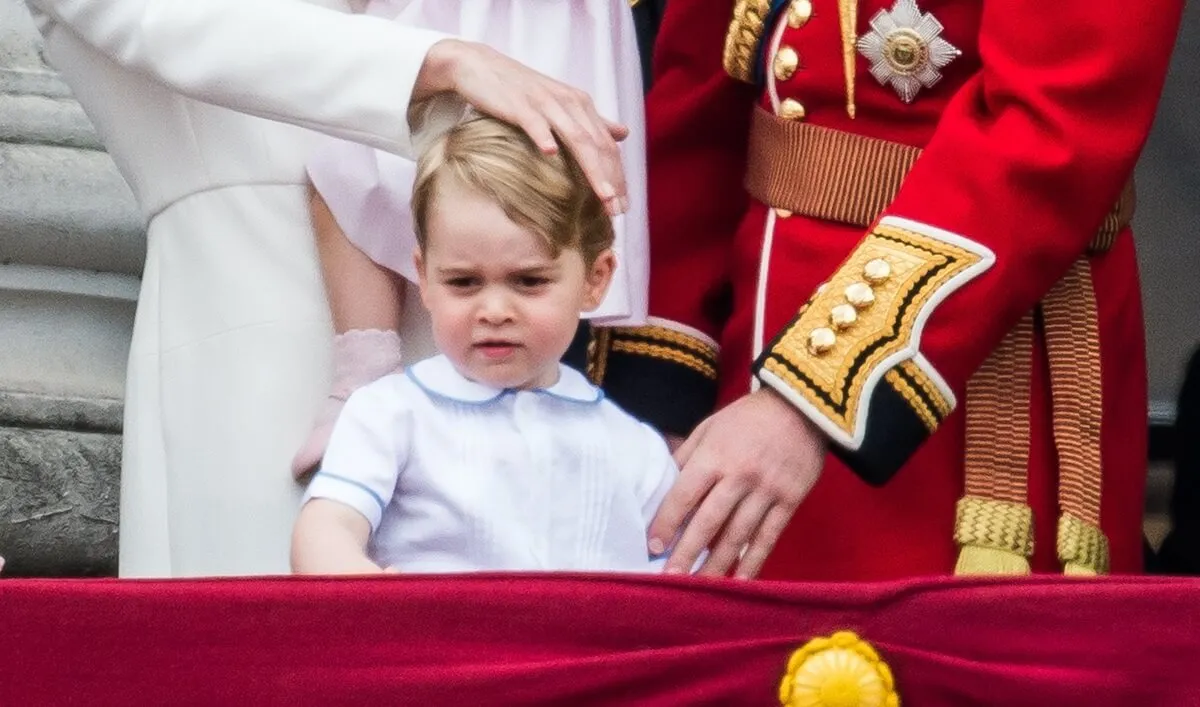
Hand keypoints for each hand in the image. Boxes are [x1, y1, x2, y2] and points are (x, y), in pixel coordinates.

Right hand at [415, 40, 628, 214]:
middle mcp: (569, 102)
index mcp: (581, 105)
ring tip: (603, 196)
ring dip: (592, 169)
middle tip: (618, 211)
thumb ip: (592, 121)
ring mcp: (545, 103)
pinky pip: (535, 122)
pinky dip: (544, 137)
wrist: (478, 65)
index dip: (619, 176)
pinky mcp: (519, 104)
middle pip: (597, 146)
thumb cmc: (520, 90)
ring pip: (576, 138)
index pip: (607, 145)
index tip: (624, 207)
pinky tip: (551, 154)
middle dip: (611, 179)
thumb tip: (624, 133)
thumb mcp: (561, 103)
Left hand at [650, 387, 826, 578]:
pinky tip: (740, 581)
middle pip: (709, 522)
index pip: (685, 495)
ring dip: (717, 565)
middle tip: (670, 580)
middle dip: (687, 553)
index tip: (653, 545)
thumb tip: (660, 483)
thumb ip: (685, 456)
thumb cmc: (748, 417)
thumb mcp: (709, 426)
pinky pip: (768, 537)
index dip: (667, 522)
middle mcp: (740, 476)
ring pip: (737, 536)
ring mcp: (767, 490)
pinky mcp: (790, 501)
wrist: (802, 406)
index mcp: (715, 456)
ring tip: (699, 587)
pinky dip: (753, 562)